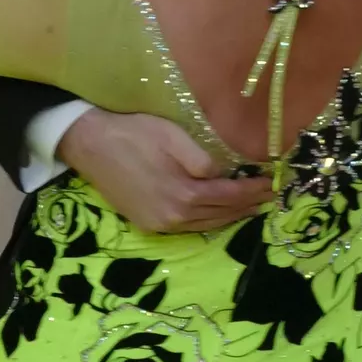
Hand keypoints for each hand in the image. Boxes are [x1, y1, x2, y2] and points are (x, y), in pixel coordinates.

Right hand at [57, 109, 271, 234]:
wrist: (89, 145)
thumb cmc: (133, 133)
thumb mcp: (173, 137)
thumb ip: (203, 160)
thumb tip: (224, 175)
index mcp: (184, 194)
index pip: (229, 196)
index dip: (253, 191)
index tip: (272, 184)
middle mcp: (174, 217)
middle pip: (220, 215)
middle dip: (247, 206)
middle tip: (270, 198)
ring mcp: (159, 224)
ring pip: (205, 225)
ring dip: (230, 217)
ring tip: (251, 208)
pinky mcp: (147, 224)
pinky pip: (187, 228)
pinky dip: (207, 222)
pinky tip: (216, 214)